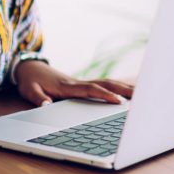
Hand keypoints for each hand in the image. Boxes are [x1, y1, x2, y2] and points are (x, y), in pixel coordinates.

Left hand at [14, 60, 134, 106]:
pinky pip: (103, 85)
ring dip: (124, 87)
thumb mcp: (30, 91)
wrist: (30, 67)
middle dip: (122, 89)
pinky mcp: (83, 85)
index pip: (90, 90)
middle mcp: (78, 83)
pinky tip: (129, 92)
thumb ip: (39, 99)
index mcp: (68, 86)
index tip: (118, 101)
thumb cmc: (31, 81)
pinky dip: (117, 87)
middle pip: (105, 84)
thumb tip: (47, 106)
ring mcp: (82, 82)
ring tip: (143, 94)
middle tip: (141, 96)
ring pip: (107, 83)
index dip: (105, 95)